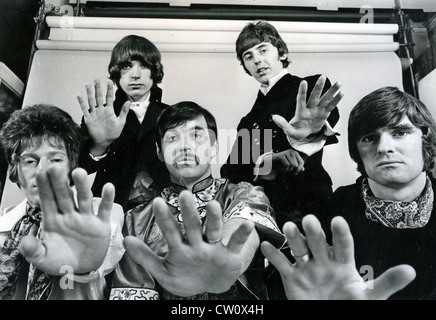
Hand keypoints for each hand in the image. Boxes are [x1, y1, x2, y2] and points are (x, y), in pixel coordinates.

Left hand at [18, 166, 114, 274]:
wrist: (83, 268)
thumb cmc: (60, 259)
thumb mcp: (43, 258)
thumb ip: (33, 250)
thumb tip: (24, 242)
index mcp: (53, 220)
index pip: (48, 201)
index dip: (44, 187)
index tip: (40, 171)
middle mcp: (69, 215)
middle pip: (64, 196)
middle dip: (59, 182)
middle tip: (54, 166)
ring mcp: (86, 218)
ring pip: (83, 199)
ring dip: (82, 186)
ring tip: (79, 172)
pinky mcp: (101, 224)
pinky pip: (104, 210)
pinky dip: (107, 199)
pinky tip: (108, 187)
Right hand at [77, 79, 130, 154]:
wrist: (104, 141)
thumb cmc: (113, 132)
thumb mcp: (121, 122)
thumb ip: (124, 112)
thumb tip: (129, 101)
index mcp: (109, 110)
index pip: (109, 97)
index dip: (109, 90)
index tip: (109, 82)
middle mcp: (101, 110)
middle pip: (99, 97)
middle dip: (98, 88)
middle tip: (96, 79)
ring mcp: (94, 113)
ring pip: (91, 101)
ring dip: (89, 93)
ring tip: (88, 85)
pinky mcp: (88, 118)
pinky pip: (84, 109)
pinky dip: (81, 102)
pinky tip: (79, 95)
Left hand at [123, 190, 254, 296]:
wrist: (211, 287)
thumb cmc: (186, 277)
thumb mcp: (164, 272)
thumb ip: (146, 258)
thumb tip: (126, 239)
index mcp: (181, 248)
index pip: (171, 231)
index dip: (165, 218)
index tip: (157, 201)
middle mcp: (198, 243)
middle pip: (193, 225)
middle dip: (188, 211)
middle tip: (183, 195)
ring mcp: (215, 248)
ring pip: (214, 231)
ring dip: (214, 218)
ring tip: (213, 205)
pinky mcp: (231, 255)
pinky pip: (237, 243)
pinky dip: (242, 234)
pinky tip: (246, 224)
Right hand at [261, 214, 415, 299]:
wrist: (328, 316)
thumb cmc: (350, 305)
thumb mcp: (370, 296)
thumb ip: (387, 282)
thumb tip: (410, 270)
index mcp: (343, 263)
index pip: (343, 246)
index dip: (341, 234)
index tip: (338, 221)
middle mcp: (323, 260)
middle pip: (318, 243)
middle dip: (314, 232)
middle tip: (310, 220)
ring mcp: (307, 267)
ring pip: (299, 249)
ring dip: (294, 238)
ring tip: (289, 227)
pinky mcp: (292, 277)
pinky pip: (281, 264)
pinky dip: (273, 255)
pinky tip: (266, 245)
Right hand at [266, 149, 304, 174]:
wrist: (270, 162)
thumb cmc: (281, 164)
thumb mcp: (290, 166)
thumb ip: (296, 167)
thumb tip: (303, 169)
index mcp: (295, 153)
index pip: (302, 162)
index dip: (299, 169)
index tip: (294, 173)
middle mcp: (292, 151)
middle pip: (297, 165)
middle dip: (292, 170)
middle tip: (287, 171)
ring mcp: (286, 153)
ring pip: (293, 165)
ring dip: (287, 170)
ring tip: (283, 169)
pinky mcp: (281, 155)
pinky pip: (287, 165)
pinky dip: (284, 169)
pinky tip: (280, 169)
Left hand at [273, 76, 343, 139]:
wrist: (305, 134)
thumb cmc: (297, 131)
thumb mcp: (289, 131)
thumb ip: (282, 124)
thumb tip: (274, 117)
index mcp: (301, 112)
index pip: (301, 100)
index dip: (302, 91)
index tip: (303, 82)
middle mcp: (310, 108)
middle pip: (314, 96)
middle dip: (318, 87)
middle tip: (322, 77)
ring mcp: (318, 110)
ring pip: (325, 99)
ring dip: (331, 91)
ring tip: (339, 83)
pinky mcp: (324, 113)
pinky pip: (331, 106)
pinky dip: (336, 100)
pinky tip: (341, 93)